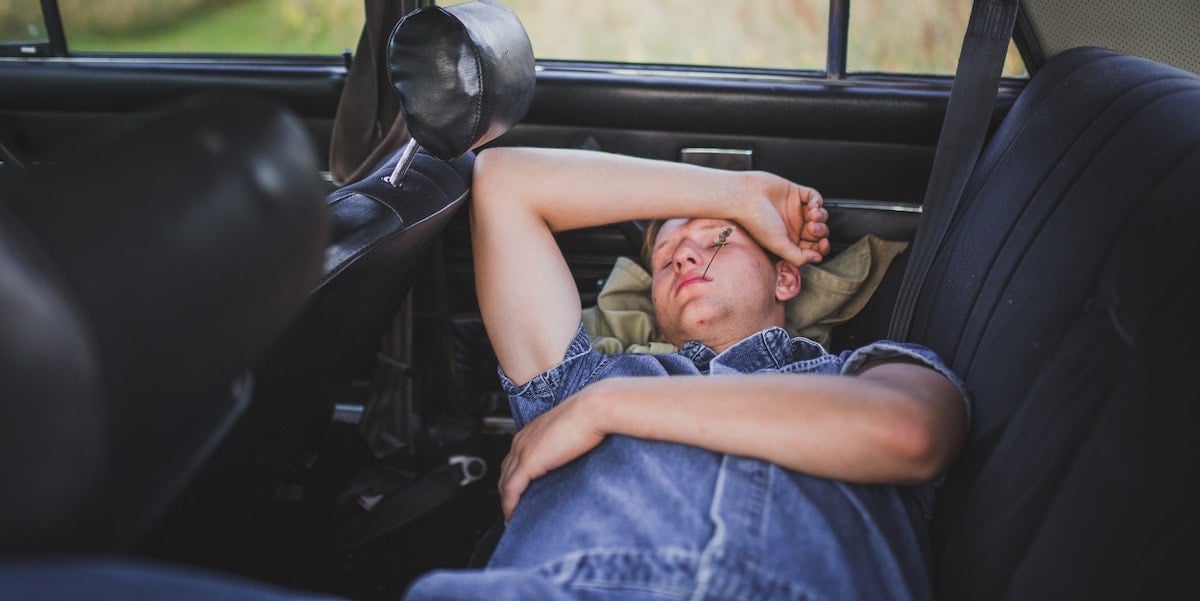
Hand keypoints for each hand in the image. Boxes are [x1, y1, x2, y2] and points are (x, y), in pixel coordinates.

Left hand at [498, 389, 606, 521]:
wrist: (593, 409)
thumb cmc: (590, 416)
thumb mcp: (571, 431)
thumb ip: (564, 444)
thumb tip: (570, 458)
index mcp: (532, 431)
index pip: (514, 459)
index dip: (513, 477)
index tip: (519, 493)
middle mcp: (522, 440)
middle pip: (505, 471)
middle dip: (506, 492)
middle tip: (512, 509)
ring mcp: (523, 450)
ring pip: (505, 483)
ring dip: (507, 501)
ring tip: (512, 517)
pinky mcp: (528, 462)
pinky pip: (512, 490)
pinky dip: (509, 505)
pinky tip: (512, 516)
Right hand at [738, 173, 829, 265]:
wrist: (745, 197)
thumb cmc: (756, 222)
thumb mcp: (778, 245)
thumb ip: (798, 256)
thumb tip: (817, 259)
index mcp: (789, 240)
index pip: (812, 247)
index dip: (821, 248)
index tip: (822, 245)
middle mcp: (793, 226)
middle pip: (819, 232)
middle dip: (820, 231)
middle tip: (811, 228)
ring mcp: (795, 209)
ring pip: (819, 215)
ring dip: (821, 216)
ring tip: (811, 215)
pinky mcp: (795, 193)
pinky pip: (815, 197)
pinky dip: (817, 201)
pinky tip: (811, 205)